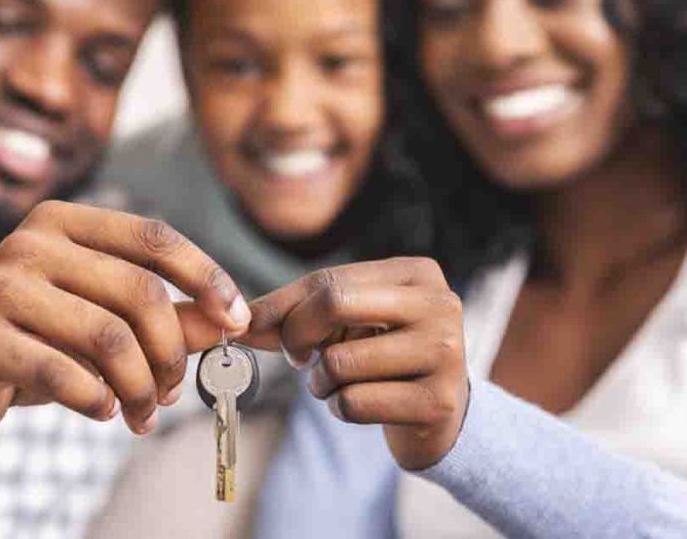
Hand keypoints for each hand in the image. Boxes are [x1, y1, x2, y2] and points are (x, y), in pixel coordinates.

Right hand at [0, 201, 249, 441]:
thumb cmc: (35, 340)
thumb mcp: (100, 318)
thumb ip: (164, 316)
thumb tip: (231, 323)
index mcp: (64, 222)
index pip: (153, 238)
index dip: (206, 277)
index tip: (238, 321)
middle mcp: (29, 243)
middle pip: (138, 292)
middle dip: (170, 352)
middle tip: (173, 392)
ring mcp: (0, 286)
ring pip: (107, 338)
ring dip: (140, 387)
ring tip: (143, 413)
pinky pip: (64, 375)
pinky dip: (97, 401)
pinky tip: (104, 412)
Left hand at [244, 258, 467, 469]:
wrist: (440, 415)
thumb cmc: (383, 357)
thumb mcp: (347, 323)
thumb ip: (296, 313)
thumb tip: (242, 320)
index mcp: (416, 273)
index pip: (329, 280)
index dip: (282, 307)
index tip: (256, 329)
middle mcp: (439, 304)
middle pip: (334, 304)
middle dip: (296, 335)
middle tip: (296, 357)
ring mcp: (444, 353)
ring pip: (339, 363)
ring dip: (321, 382)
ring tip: (340, 384)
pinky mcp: (437, 401)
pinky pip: (354, 403)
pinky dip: (340, 408)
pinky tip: (362, 405)